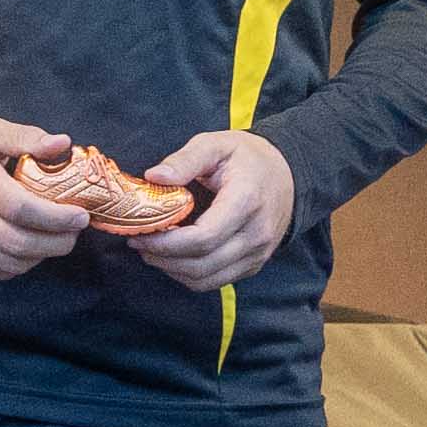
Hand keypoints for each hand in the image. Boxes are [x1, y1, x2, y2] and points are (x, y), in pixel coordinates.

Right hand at [0, 119, 94, 280]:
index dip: (56, 217)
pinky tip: (28, 249)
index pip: (20, 207)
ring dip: (41, 256)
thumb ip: (24, 137)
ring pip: (9, 262)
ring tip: (55, 240)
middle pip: (18, 241)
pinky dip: (19, 265)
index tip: (79, 216)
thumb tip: (62, 145)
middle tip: (74, 233)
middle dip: (57, 242)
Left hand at [132, 129, 300, 291]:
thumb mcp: (216, 145)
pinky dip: (189, 275)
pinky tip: (174, 257)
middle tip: (138, 243)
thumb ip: (185, 160)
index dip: (166, 243)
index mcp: (246, 201)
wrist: (287, 173)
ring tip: (151, 252)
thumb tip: (153, 177)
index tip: (141, 234)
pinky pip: (216, 281)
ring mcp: (258, 253)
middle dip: (163, 259)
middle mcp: (256, 233)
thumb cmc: (247, 158)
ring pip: (207, 279)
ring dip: (172, 271)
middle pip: (202, 264)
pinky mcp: (254, 264)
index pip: (203, 237)